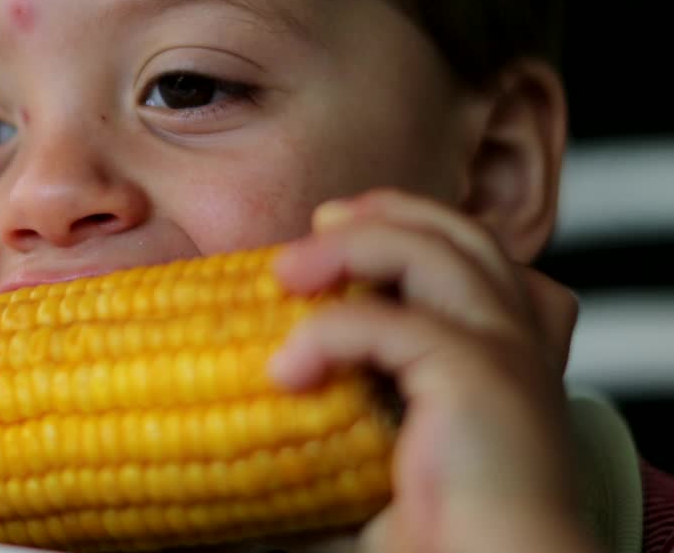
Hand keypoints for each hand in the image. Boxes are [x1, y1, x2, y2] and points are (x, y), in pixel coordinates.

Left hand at [268, 189, 596, 552]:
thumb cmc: (442, 543)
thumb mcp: (368, 478)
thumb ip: (316, 450)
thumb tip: (219, 462)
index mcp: (500, 356)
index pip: (463, 255)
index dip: (400, 226)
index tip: (325, 234)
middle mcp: (513, 344)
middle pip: (459, 233)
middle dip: (383, 213)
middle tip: (314, 226)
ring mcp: (503, 354)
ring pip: (433, 249)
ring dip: (350, 245)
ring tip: (283, 273)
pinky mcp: (479, 378)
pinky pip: (391, 323)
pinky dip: (326, 333)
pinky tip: (285, 372)